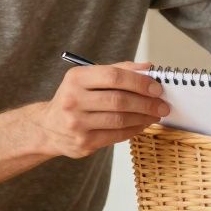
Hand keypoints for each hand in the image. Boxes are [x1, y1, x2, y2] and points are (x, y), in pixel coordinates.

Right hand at [31, 61, 170, 158]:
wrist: (48, 127)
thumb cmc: (74, 99)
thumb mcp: (88, 79)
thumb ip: (117, 70)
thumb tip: (148, 68)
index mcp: (76, 78)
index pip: (113, 76)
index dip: (139, 82)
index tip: (156, 87)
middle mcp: (73, 100)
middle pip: (119, 100)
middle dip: (146, 102)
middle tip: (162, 103)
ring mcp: (77, 123)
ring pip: (120, 119)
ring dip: (143, 117)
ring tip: (155, 114)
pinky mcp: (84, 142)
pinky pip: (117, 135)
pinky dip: (134, 129)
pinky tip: (142, 124)